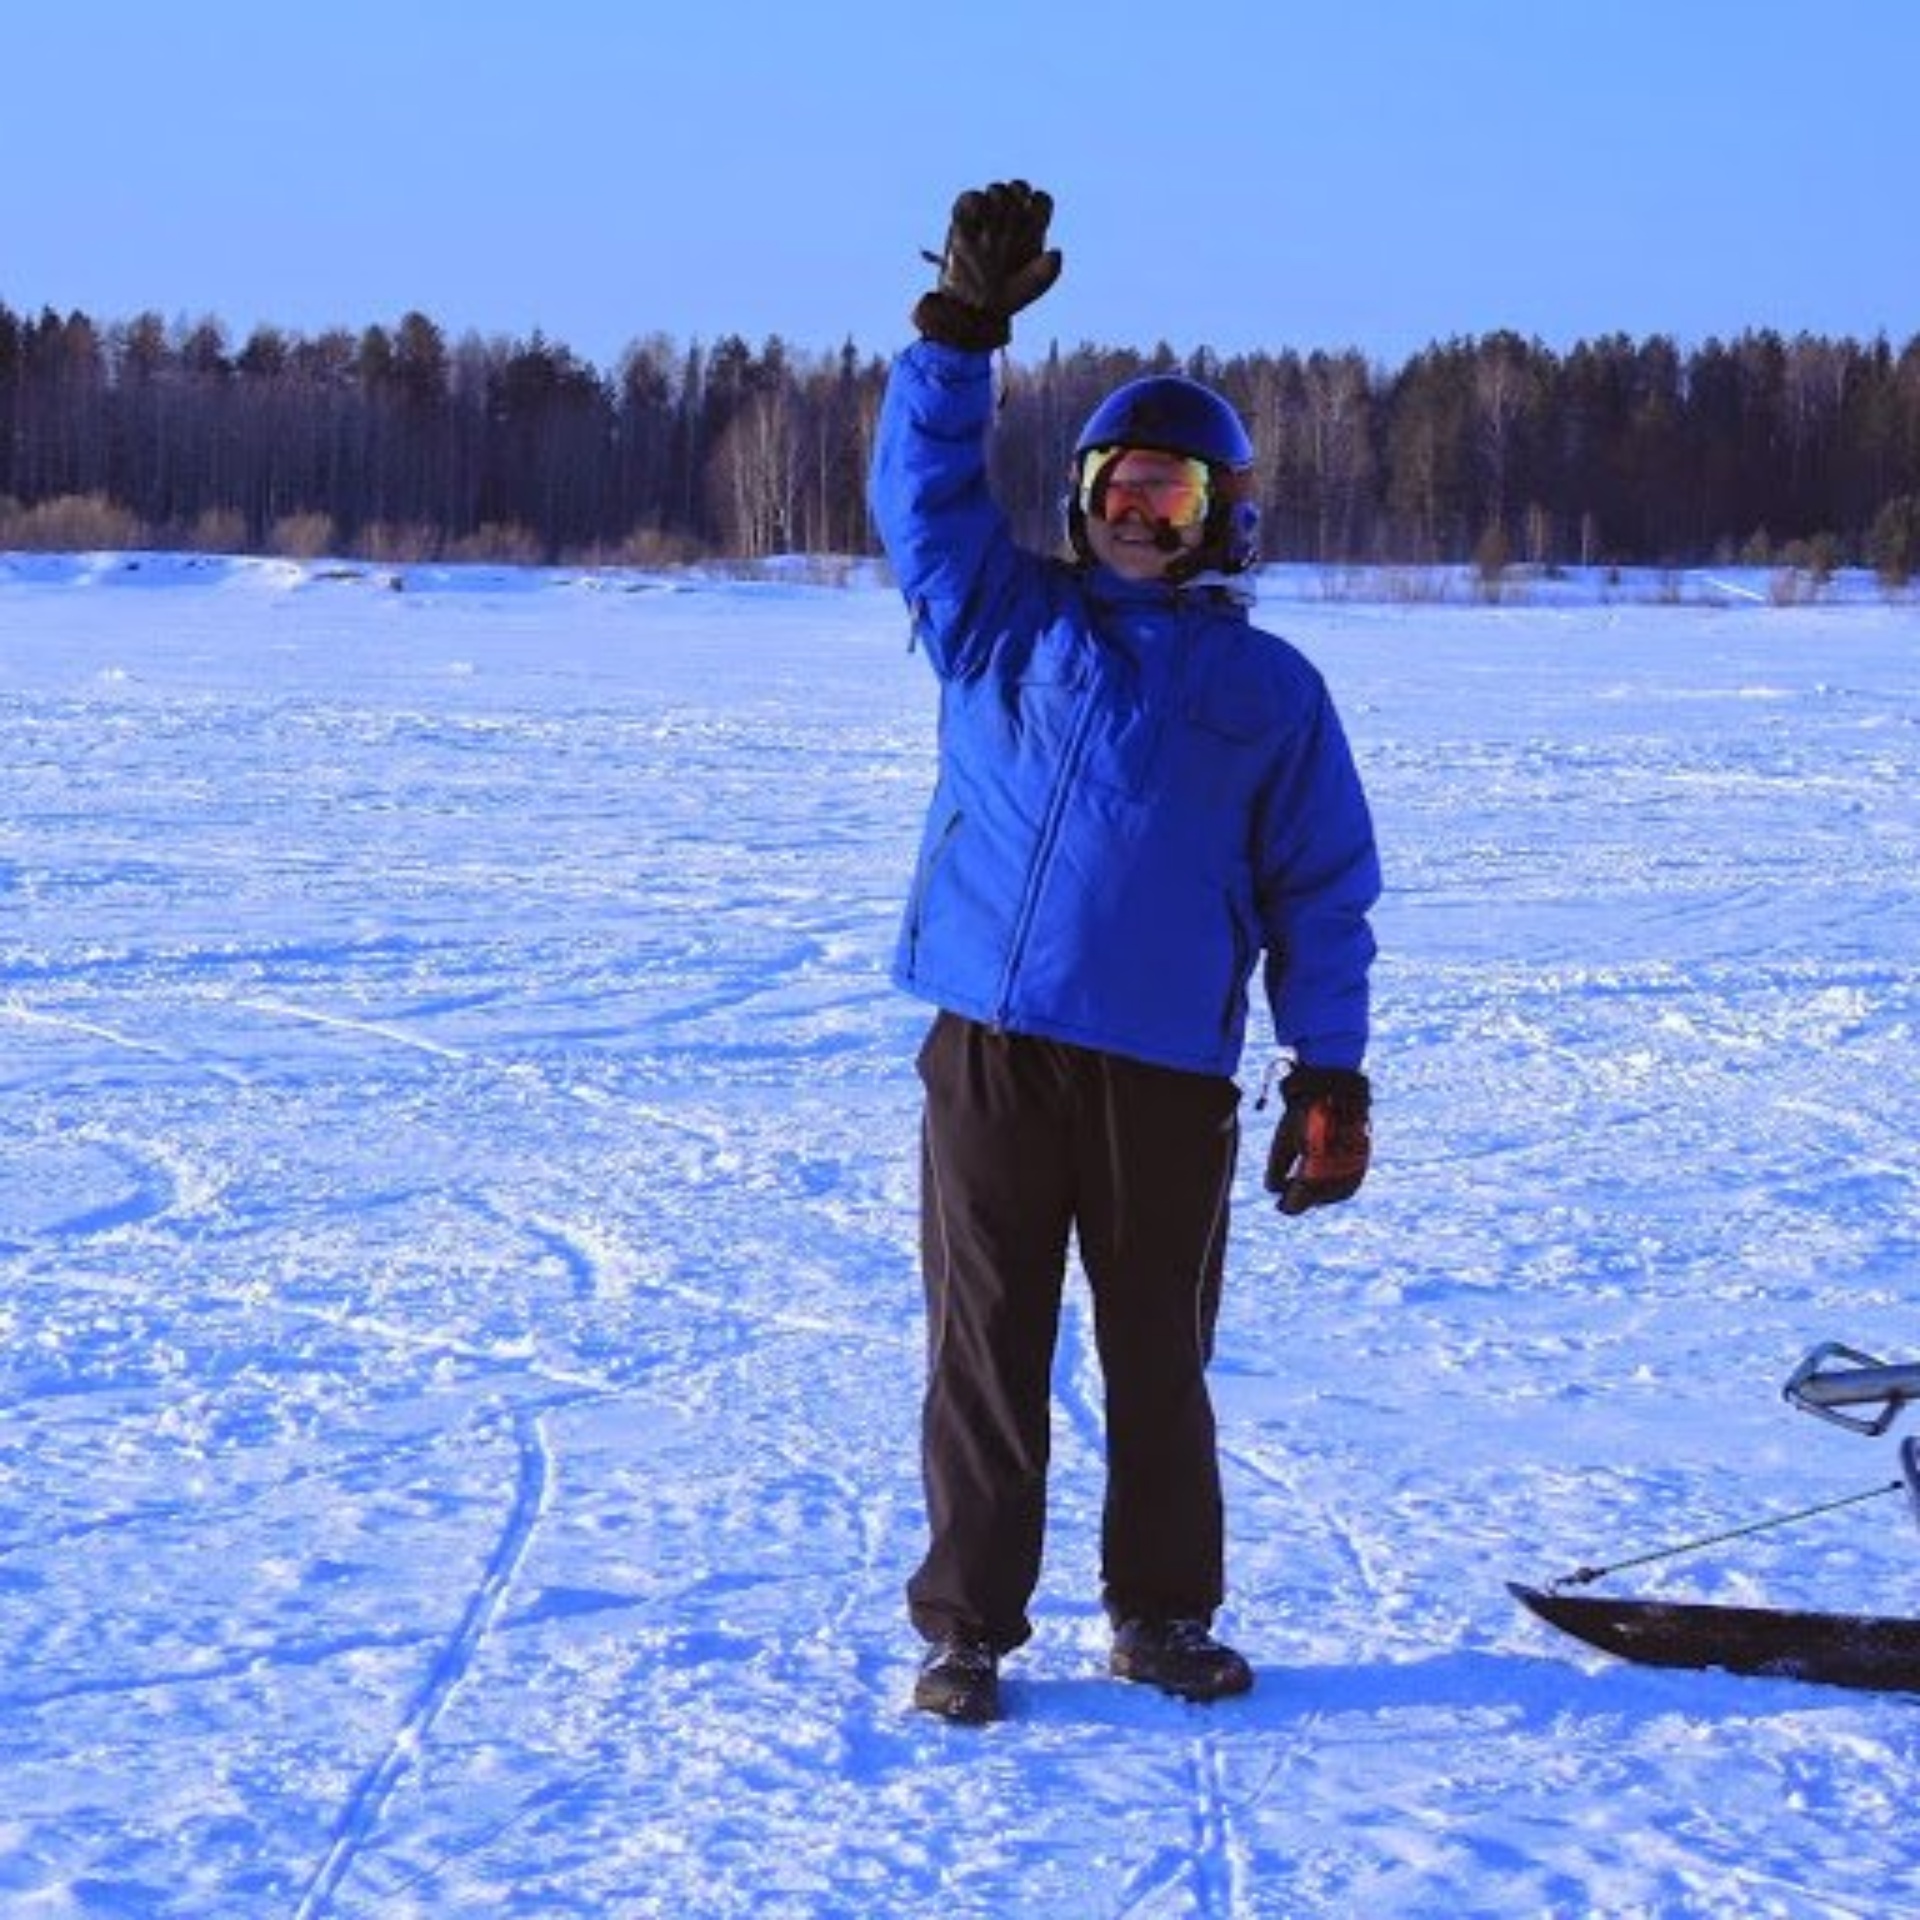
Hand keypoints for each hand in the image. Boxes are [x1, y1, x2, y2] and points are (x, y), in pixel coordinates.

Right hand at [913, 180, 1061, 350]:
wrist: (970, 309)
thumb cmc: (1004, 301)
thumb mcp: (1030, 290)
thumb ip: (1046, 273)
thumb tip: (1057, 252)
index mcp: (1031, 232)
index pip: (1041, 201)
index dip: (1039, 202)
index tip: (1033, 218)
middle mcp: (1011, 222)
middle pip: (1019, 188)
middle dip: (1017, 193)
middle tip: (1012, 215)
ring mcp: (987, 220)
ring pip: (996, 190)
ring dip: (997, 199)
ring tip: (992, 225)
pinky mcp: (964, 221)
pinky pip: (970, 199)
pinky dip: (973, 201)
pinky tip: (976, 216)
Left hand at [1265, 1066, 1370, 1215]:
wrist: (1337, 1090)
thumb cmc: (1304, 1114)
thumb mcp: (1283, 1141)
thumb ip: (1275, 1171)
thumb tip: (1273, 1191)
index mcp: (1314, 1173)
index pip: (1298, 1202)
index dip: (1287, 1205)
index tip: (1279, 1205)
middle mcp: (1336, 1176)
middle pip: (1316, 1199)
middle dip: (1302, 1198)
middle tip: (1289, 1196)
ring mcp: (1353, 1170)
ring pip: (1333, 1193)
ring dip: (1318, 1193)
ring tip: (1304, 1184)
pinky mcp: (1362, 1162)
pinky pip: (1347, 1183)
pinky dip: (1333, 1184)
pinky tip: (1322, 1176)